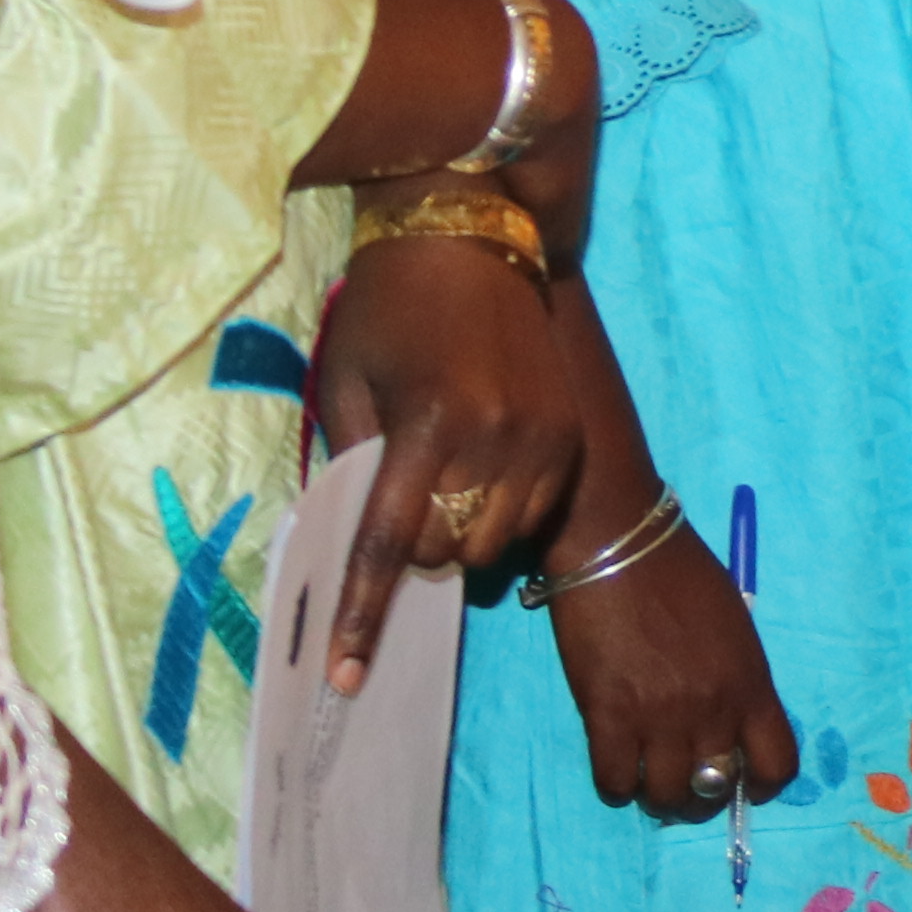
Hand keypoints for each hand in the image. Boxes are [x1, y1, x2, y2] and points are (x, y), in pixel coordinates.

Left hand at [307, 237, 586, 685]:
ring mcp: (541, 438)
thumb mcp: (346, 379)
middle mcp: (493, 436)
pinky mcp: (567, 437)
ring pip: (491, 546)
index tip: (343, 676)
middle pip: (446, 553)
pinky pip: (529, 518)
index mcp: (427, 422)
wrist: (473, 235)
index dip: (362, 615)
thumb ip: (351, 465)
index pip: (389, 544)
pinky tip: (483, 468)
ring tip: (443, 481)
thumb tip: (357, 543)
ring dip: (459, 534)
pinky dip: (499, 513)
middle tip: (401, 502)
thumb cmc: (390, 305)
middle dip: (415, 548)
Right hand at [548, 532, 800, 821]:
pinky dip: (616, 785)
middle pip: (714, 792)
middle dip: (701, 799)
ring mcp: (659, 717)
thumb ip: (736, 681)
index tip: (742, 784)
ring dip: (658, 797)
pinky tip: (616, 767)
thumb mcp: (734, 628)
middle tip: (684, 784)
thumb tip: (727, 727)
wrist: (621, 544)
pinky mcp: (607, 716)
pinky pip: (614, 783)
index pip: (776, 765)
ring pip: (665, 797)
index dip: (759, 785)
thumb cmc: (681, 574)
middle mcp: (712, 710)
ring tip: (648, 780)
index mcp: (751, 684)